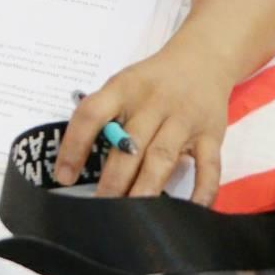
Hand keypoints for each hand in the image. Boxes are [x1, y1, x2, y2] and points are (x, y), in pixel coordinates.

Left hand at [54, 38, 235, 204]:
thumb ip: (105, 114)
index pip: (91, 115)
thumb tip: (77, 159)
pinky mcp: (212, 135)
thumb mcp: (123, 84)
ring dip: (146, 188)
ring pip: (162, 157)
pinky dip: (201, 190)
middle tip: (101, 208)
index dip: (74, 146)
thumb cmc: (153, 80)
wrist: (202, 59)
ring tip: (133, 216)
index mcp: (123, 88)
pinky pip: (208, 166)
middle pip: (129, 144)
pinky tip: (189, 210)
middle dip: (113, 180)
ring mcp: (184, 119)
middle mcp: (153, 103)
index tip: (63, 176)